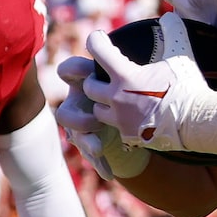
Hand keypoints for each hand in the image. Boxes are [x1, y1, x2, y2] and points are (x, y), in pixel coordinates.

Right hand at [54, 57, 154, 178]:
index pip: (70, 71)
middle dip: (79, 117)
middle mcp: (78, 103)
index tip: (88, 71)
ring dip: (87, 141)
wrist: (131, 104)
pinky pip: (93, 155)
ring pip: (75, 136)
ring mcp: (82, 125)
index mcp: (84, 80)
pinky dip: (101, 164)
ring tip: (98, 147)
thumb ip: (129, 62)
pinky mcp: (92, 141)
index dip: (74, 71)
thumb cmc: (128, 83)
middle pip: (66, 112)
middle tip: (97, 119)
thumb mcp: (130, 71)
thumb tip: (150, 42)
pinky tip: (110, 173)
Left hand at [82, 27, 211, 151]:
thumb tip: (170, 15)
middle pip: (90, 86)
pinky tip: (131, 118)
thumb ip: (173, 33)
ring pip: (97, 111)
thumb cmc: (188, 87)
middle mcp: (116, 97)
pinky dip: (119, 122)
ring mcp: (121, 120)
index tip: (100, 39)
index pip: (97, 49)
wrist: (198, 122)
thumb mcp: (181, 55)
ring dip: (103, 104)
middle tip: (105, 76)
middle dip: (96, 79)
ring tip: (116, 100)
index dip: (96, 40)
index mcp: (124, 75)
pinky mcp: (129, 136)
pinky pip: (115, 129)